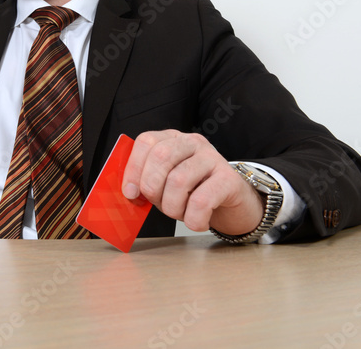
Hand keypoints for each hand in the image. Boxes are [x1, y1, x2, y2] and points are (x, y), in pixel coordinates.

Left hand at [121, 130, 264, 234]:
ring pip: (179, 180)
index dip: (134, 168)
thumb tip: (129, 192)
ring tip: (180, 214)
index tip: (131, 193)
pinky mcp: (229, 179)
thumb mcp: (164, 185)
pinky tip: (197, 222)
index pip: (146, 142)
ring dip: (173, 207)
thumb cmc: (192, 193)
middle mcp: (192, 143)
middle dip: (153, 188)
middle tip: (159, 205)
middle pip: (161, 157)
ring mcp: (212, 157)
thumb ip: (146, 182)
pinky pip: (202, 200)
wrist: (232, 205)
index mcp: (172, 139)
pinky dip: (194, 218)